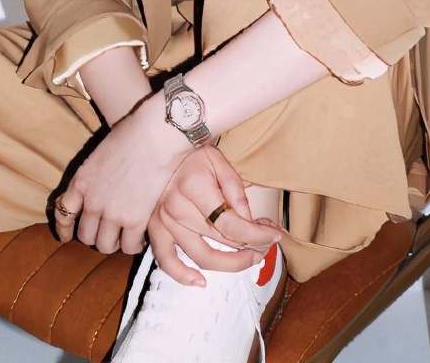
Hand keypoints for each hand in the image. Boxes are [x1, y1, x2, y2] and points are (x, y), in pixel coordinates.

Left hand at [53, 95, 189, 255]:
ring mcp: (112, 213)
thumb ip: (94, 177)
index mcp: (81, 182)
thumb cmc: (131, 135)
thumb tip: (100, 189)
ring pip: (105, 245)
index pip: (63, 214)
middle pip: (85, 236)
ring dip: (114, 243)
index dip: (64, 229)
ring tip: (123, 237)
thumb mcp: (100, 155)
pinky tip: (140, 237)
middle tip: (107, 232)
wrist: (154, 136)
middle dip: (95, 236)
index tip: (67, 237)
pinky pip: (129, 246)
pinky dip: (134, 244)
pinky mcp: (134, 220)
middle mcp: (92, 202)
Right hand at [148, 146, 284, 285]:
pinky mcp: (154, 229)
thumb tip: (249, 223)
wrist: (162, 147)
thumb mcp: (220, 162)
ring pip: (200, 255)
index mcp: (194, 187)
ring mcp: (163, 221)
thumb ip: (236, 191)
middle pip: (220, 240)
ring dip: (229, 264)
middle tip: (266, 244)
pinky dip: (181, 275)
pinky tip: (200, 281)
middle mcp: (176, 207)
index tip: (275, 236)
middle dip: (250, 246)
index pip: (231, 224)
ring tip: (249, 259)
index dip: (257, 235)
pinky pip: (165, 260)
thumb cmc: (194, 155)